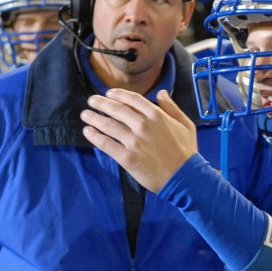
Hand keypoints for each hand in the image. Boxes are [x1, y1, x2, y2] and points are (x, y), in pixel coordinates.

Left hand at [80, 89, 198, 193]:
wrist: (184, 178)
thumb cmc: (187, 152)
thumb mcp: (185, 124)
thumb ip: (171, 107)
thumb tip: (160, 93)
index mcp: (157, 115)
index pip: (132, 99)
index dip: (118, 95)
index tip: (108, 93)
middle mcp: (143, 125)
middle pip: (117, 109)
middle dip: (101, 103)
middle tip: (91, 101)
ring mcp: (133, 141)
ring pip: (108, 125)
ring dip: (94, 118)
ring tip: (85, 114)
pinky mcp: (127, 157)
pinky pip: (106, 144)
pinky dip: (95, 136)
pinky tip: (88, 131)